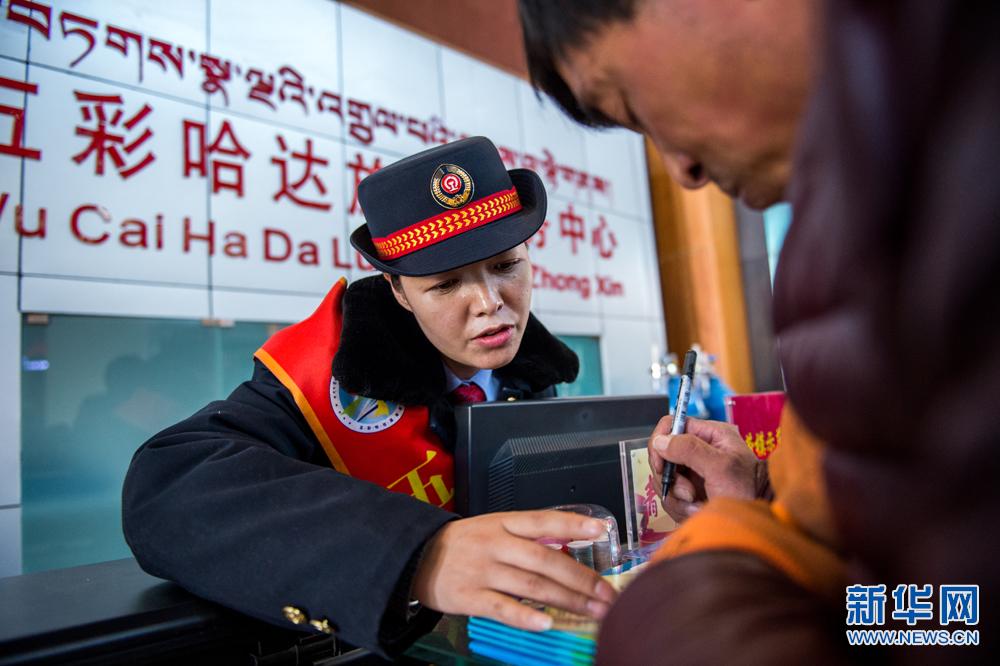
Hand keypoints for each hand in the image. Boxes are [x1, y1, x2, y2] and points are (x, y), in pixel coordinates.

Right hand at [412, 511, 617, 630]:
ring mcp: (483, 571)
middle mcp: (495, 544)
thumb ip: (525, 537)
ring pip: (531, 585)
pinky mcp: (469, 597)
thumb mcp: (492, 527)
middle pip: (545, 559)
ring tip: (593, 612)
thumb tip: (568, 547)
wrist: (415, 556)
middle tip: (607, 594)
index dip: (573, 525)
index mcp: (503, 523)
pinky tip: (548, 622)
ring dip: (567, 600)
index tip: (601, 531)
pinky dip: (526, 616)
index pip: (543, 520)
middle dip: (581, 578)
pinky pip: (502, 608)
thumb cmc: (462, 544)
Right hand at [647, 415, 763, 521]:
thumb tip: (661, 441)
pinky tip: (698, 510)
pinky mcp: (689, 491)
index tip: (661, 465)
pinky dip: (681, 507)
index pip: (671, 426)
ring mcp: (693, 472)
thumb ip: (690, 450)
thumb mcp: (720, 466)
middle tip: (688, 492)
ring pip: (664, 480)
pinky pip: (671, 497)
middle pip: (662, 456)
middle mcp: (698, 450)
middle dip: (671, 478)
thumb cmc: (749, 490)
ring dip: (677, 497)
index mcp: (709, 434)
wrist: (758, 519)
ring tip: (697, 504)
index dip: (660, 443)